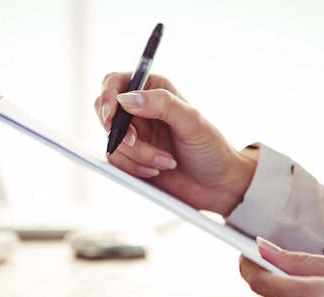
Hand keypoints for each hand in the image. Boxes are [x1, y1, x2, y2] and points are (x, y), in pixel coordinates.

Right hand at [94, 72, 256, 216]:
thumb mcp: (192, 121)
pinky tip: (156, 170)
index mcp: (154, 90)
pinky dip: (135, 168)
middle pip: (105, 112)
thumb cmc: (211, 149)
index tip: (111, 115)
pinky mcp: (131, 159)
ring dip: (137, 155)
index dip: (108, 96)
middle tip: (135, 140)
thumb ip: (161, 104)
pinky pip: (117, 162)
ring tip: (166, 161)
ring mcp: (134, 136)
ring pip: (113, 141)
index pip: (116, 82)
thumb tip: (127, 99)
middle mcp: (140, 111)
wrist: (217, 185)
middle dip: (118, 130)